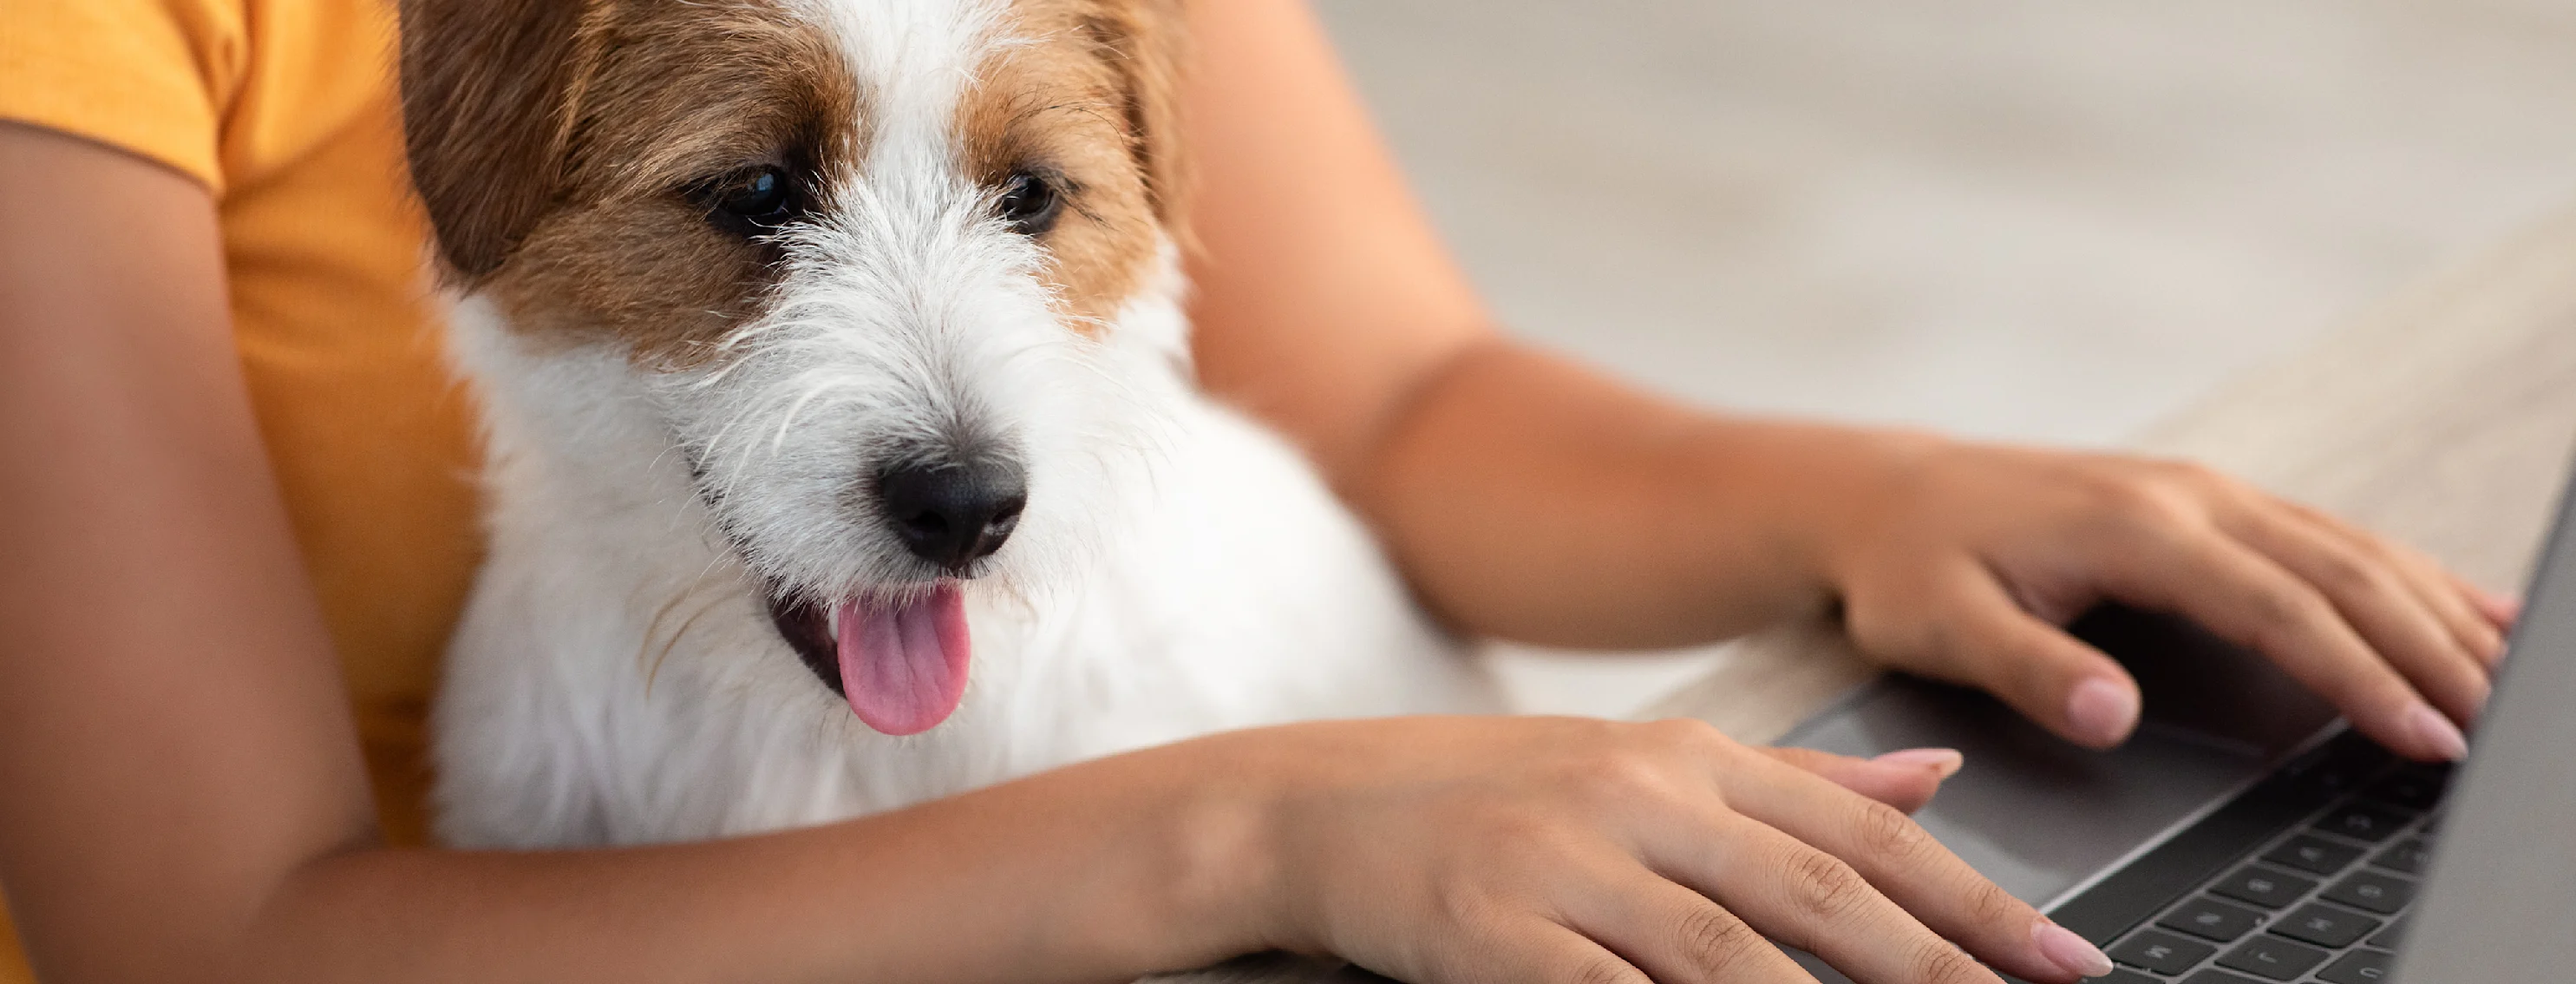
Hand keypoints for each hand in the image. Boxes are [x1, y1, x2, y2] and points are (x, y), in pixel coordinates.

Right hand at [1223, 716, 2113, 983]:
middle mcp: (1636, 798)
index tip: (2068, 961)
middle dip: (1943, 967)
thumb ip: (1796, 781)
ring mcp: (1562, 864)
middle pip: (1817, 896)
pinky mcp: (1495, 932)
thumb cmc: (1484, 794)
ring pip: (1731, 956)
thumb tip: (1940, 776)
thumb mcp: (1642, 764)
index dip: (1972, 900)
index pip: (1857, 835)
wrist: (1308, 805)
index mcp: (1683, 756)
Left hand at [1817, 436, 2514, 759]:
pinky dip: (2403, 573)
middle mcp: (2186, 496)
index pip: (2277, 607)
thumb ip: (2032, 667)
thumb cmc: (1908, 564)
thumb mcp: (1943, 624)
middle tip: (2495, 724)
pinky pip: (2326, 535)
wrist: (1882, 495)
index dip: (2357, 674)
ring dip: (2434, 609)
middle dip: (2429, 649)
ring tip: (2507, 674)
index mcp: (2135, 526)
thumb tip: (2114, 711)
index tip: (2419, 734)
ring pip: (2349, 548)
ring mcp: (2202, 491)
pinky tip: (2459, 604)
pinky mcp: (2204, 501)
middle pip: (2340, 573)